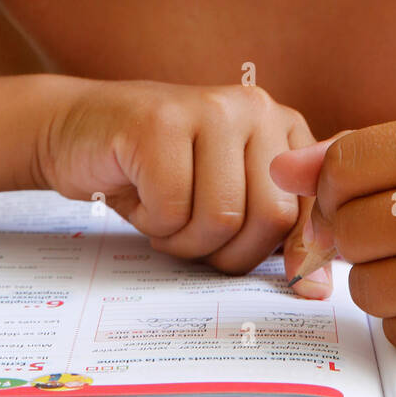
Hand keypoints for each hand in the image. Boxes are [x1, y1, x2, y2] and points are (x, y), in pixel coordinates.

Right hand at [33, 76, 324, 282]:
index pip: (311, 206)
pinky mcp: (159, 122)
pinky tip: (139, 195)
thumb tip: (317, 289)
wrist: (78, 129)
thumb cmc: (157, 172)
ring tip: (164, 214)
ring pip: (222, 217)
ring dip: (185, 240)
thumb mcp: (227, 195)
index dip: (299, 254)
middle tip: (193, 238)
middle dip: (229, 253)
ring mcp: (208, 108)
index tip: (287, 284)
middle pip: (271, 217)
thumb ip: (274, 228)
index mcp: (282, 125)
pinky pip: (172, 208)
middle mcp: (254, 107)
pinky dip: (152, 222)